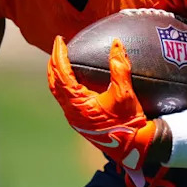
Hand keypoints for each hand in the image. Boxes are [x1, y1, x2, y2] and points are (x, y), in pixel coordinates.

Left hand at [48, 36, 155, 183]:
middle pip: (53, 82)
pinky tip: (72, 78)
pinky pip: (64, 98)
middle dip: (54, 62)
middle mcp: (70, 111)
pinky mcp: (79, 120)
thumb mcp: (125, 93)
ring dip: (56, 74)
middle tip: (58, 46)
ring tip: (61, 59)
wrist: (132, 147)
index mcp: (77, 103)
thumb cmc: (128, 122)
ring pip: (56, 91)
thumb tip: (116, 44)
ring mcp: (73, 117)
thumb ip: (120, 67)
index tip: (59, 39)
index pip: (62, 73)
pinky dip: (63, 84)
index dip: (59, 54)